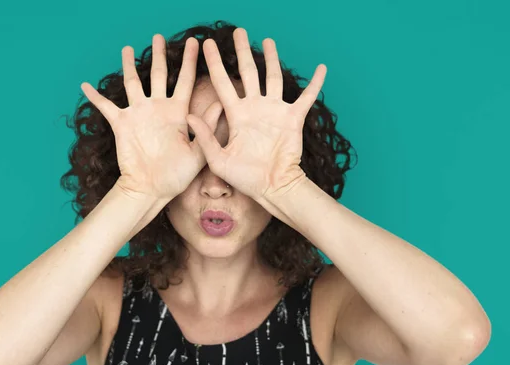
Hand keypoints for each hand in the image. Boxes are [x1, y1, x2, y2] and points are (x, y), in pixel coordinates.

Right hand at [80, 34, 223, 200]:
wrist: (151, 190)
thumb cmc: (176, 176)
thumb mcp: (198, 152)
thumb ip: (207, 128)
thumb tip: (221, 103)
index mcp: (177, 113)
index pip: (185, 81)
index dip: (190, 62)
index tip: (196, 43)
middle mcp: (158, 109)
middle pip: (159, 75)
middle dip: (159, 55)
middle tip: (158, 36)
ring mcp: (138, 114)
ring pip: (133, 83)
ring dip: (128, 66)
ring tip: (127, 48)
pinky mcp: (121, 123)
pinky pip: (105, 106)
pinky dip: (94, 96)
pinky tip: (85, 85)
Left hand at [186, 28, 326, 200]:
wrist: (272, 187)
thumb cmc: (245, 178)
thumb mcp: (218, 159)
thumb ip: (205, 136)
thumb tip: (188, 114)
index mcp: (236, 115)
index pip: (223, 83)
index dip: (215, 64)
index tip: (207, 45)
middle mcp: (255, 108)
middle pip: (248, 73)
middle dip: (242, 52)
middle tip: (238, 32)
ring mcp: (275, 111)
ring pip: (273, 78)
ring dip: (272, 59)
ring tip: (268, 41)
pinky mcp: (294, 118)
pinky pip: (307, 97)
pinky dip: (315, 83)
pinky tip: (321, 68)